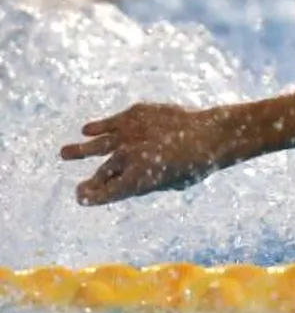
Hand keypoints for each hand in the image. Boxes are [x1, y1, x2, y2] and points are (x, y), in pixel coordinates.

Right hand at [60, 103, 225, 205]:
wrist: (212, 132)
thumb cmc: (198, 164)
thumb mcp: (172, 182)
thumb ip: (146, 183)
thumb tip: (126, 180)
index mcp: (133, 181)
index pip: (103, 193)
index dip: (92, 197)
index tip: (83, 198)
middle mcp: (125, 158)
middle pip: (101, 173)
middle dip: (91, 182)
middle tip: (82, 188)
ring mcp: (127, 134)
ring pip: (94, 145)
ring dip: (79, 150)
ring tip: (64, 153)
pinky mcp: (133, 115)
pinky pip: (109, 123)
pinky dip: (97, 128)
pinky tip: (88, 131)